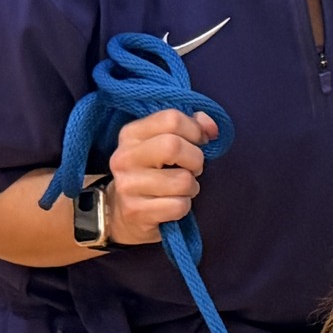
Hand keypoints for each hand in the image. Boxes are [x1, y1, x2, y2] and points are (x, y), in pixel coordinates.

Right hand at [105, 108, 219, 246]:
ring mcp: (127, 185)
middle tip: (192, 169)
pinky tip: (170, 206)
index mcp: (131, 134)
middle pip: (174, 146)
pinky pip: (179, 206)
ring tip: (180, 190)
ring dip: (191, 187)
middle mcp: (125, 157)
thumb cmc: (152, 174)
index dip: (195, 131)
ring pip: (182, 180)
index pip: (171, 119)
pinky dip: (184, 207)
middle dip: (195, 160)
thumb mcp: (164, 144)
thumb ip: (191, 128)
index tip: (198, 143)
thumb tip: (211, 127)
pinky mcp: (135, 211)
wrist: (120, 213)